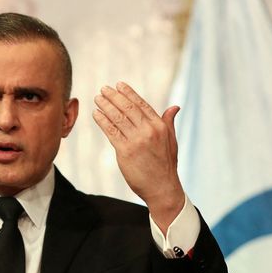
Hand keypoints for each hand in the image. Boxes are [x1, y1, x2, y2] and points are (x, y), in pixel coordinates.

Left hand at [93, 82, 184, 231]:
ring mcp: (137, 141)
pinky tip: (96, 114)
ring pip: (118, 118)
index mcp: (160, 126)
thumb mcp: (171, 141)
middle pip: (128, 108)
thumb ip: (169, 122)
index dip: (129, 93)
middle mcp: (149, 131)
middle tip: (104, 89)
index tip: (119, 85)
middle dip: (114, 97)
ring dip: (106, 106)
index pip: (141, 104)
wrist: (162, 188)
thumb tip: (174, 107)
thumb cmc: (166, 165)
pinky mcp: (125, 151)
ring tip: (97, 99)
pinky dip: (102, 121)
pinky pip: (111, 132)